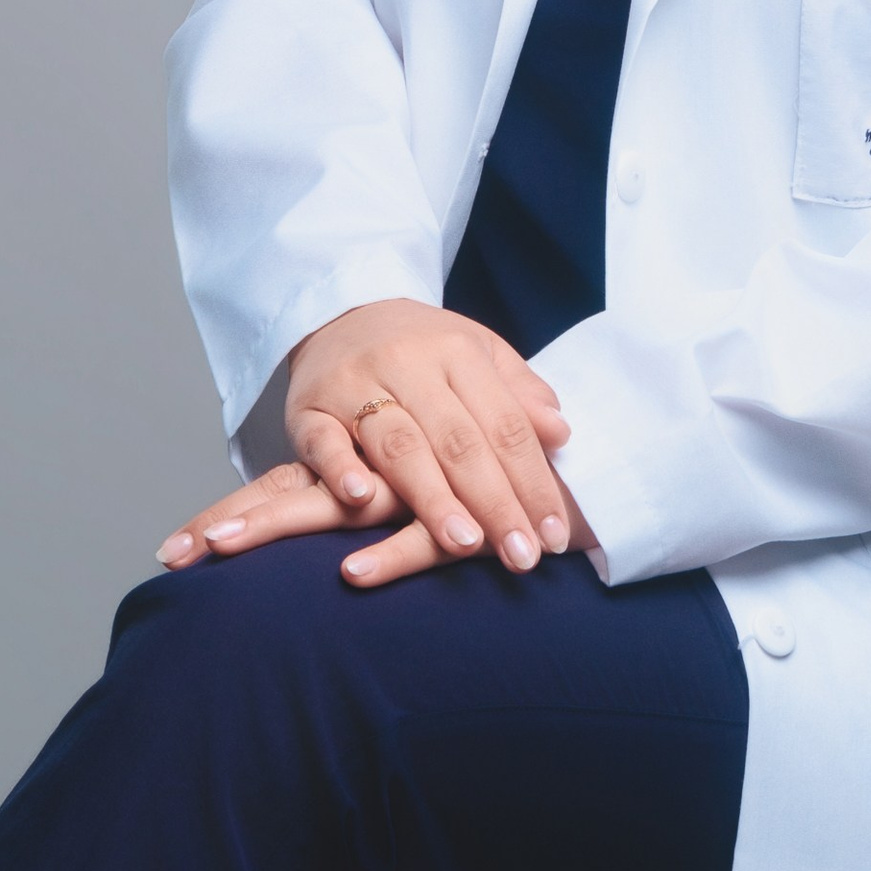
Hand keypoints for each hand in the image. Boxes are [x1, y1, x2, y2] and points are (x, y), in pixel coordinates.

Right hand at [156, 299, 594, 590]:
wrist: (339, 312)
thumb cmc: (423, 349)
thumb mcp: (478, 355)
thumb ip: (518, 394)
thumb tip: (561, 433)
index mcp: (459, 351)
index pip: (505, 424)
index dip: (533, 481)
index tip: (554, 536)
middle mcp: (410, 365)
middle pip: (458, 441)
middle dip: (495, 503)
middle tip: (521, 557)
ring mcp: (356, 385)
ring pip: (399, 444)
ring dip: (432, 497)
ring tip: (464, 543)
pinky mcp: (309, 407)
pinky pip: (323, 440)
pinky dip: (341, 468)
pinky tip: (361, 500)